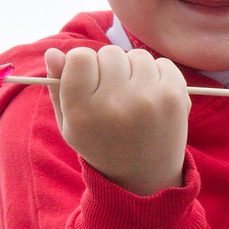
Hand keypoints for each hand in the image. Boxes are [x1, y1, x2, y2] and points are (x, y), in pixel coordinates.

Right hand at [45, 45, 190, 195]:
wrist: (146, 177)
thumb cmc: (101, 144)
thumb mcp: (70, 124)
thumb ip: (58, 87)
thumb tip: (53, 52)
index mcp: (83, 112)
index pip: (80, 56)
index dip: (83, 66)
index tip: (90, 83)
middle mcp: (115, 104)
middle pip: (109, 53)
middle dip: (109, 69)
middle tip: (114, 97)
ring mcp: (148, 100)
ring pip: (137, 56)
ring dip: (134, 71)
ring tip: (134, 99)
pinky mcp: (175, 97)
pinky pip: (163, 63)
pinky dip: (158, 77)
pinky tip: (152, 100)